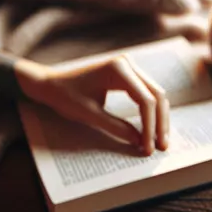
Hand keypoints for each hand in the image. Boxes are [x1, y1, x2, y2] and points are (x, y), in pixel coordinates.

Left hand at [17, 55, 169, 155]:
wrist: (51, 83)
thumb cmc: (65, 96)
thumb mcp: (89, 114)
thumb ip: (116, 127)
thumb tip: (140, 142)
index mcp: (118, 70)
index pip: (145, 100)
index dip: (150, 126)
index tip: (147, 148)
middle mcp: (127, 64)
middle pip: (156, 95)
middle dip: (160, 123)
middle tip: (161, 147)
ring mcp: (128, 67)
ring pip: (155, 94)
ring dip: (159, 118)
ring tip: (159, 141)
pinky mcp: (127, 74)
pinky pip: (146, 93)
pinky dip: (151, 111)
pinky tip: (151, 129)